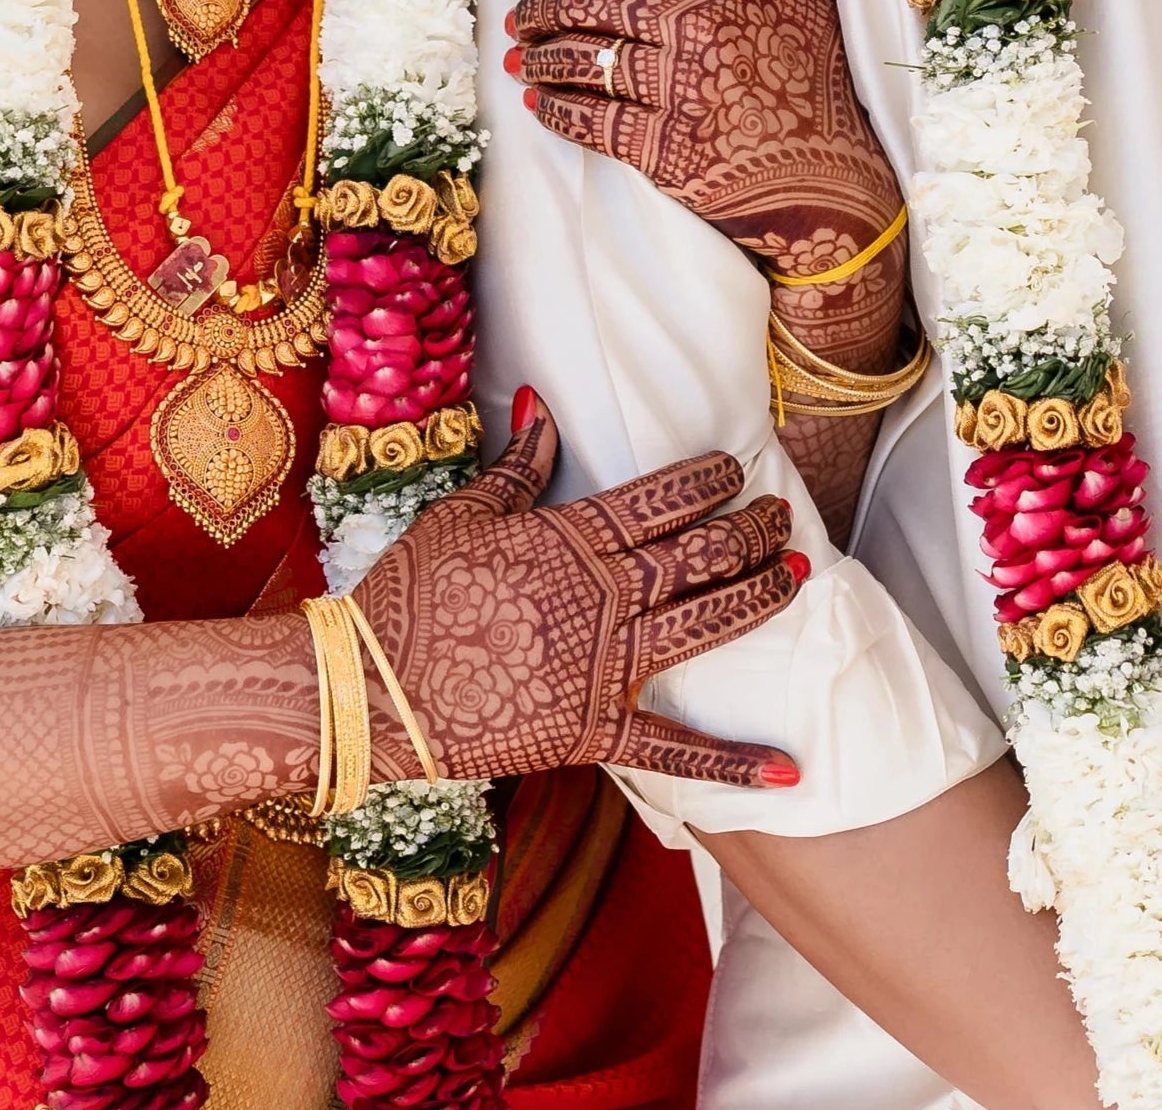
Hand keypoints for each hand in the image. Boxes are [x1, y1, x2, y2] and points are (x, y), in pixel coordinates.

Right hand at [352, 394, 803, 787]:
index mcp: (568, 540)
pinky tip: (789, 771)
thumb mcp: (462, 513)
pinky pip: (674, 751)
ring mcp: (604, 667)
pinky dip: (733, 763)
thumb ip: (519, 465)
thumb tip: (544, 402)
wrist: (376, 687)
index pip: (656, 501)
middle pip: (697, 557)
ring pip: (704, 626)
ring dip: (758, 599)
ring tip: (798, 574)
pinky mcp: (594, 731)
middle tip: (781, 515)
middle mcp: (600, 598)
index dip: (703, 482)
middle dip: (749, 531)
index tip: (733, 468)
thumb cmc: (411, 591)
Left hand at [502, 0, 900, 264]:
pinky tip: (540, 100)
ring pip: (578, 59)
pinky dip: (553, 109)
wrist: (834, 187)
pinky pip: (587, 120)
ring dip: (537, 54)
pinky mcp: (662, 150)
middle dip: (540, 3)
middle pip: (586, 0)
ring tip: (522, 52)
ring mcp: (675, 93)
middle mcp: (692, 32)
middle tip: (524, 10)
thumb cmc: (822, 81)